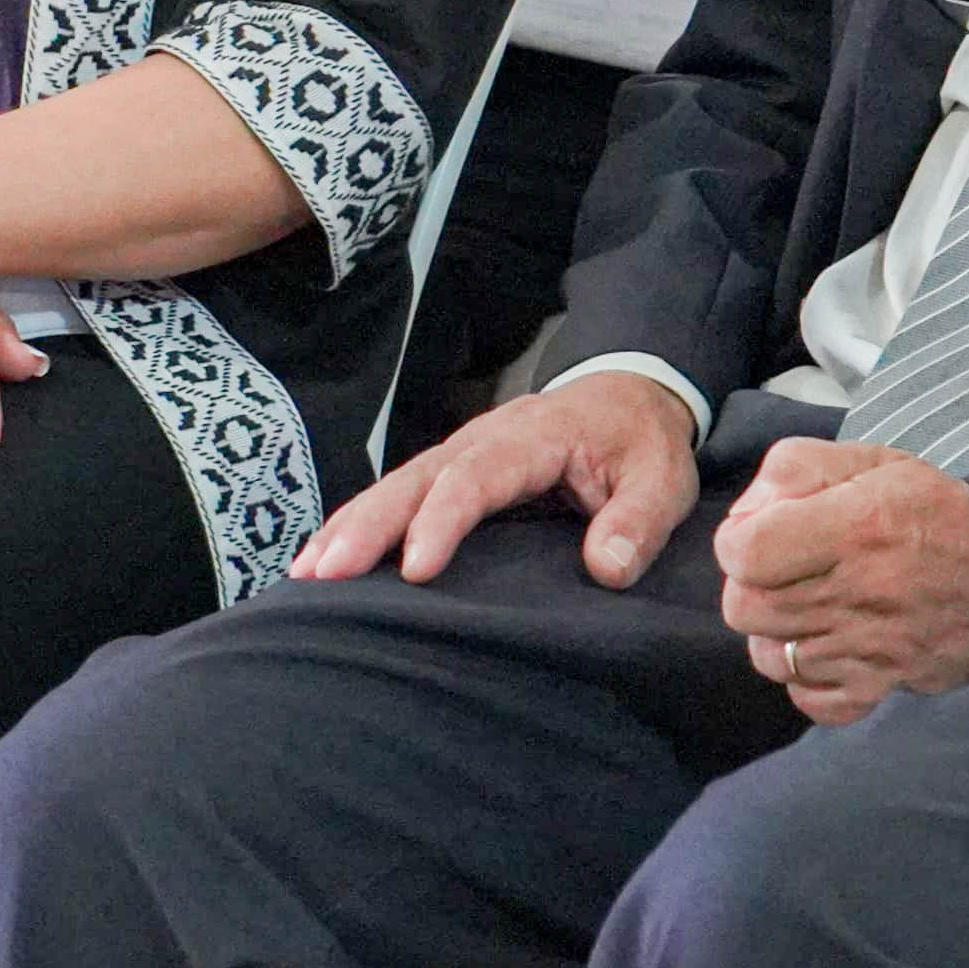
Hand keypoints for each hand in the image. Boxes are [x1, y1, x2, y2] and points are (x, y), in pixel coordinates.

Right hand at [292, 367, 702, 589]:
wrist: (628, 394)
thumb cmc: (639, 442)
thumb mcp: (662, 478)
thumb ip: (638, 520)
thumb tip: (604, 569)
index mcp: (530, 437)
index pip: (475, 477)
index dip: (442, 520)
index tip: (415, 568)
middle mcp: (481, 439)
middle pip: (414, 479)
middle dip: (367, 525)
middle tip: (324, 572)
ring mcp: (460, 453)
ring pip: (396, 486)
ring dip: (350, 526)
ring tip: (306, 572)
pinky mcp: (452, 474)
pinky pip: (400, 497)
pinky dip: (359, 524)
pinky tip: (325, 559)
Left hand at [714, 438, 968, 727]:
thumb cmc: (930, 514)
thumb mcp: (871, 461)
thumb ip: (796, 468)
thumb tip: (744, 514)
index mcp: (856, 527)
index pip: (742, 553)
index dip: (737, 541)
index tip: (761, 534)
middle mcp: (859, 594)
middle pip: (744, 607)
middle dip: (751, 585)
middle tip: (784, 571)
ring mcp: (870, 651)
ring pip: (769, 656)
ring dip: (776, 631)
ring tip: (808, 607)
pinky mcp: (882, 691)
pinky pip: (806, 699)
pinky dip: (806, 678)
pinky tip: (828, 646)